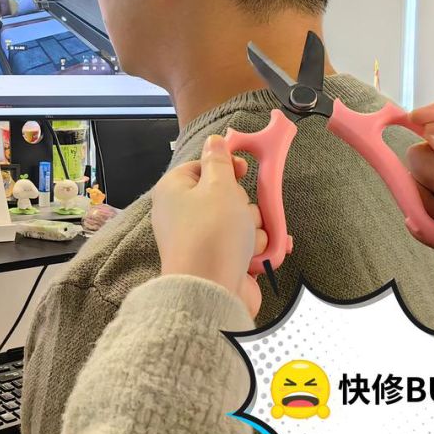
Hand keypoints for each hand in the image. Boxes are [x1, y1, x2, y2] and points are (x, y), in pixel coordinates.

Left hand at [151, 134, 266, 317]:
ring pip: (241, 222)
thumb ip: (219, 161)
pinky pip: (245, 246)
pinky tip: (258, 256)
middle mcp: (183, 215)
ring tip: (245, 243)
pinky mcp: (219, 261)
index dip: (224, 166)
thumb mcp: (219, 186)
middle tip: (239, 214)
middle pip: (225, 195)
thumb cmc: (211, 234)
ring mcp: (202, 240)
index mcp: (174, 191)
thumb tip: (214, 141)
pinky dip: (256, 250)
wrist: (211, 292)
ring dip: (252, 230)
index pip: (200, 167)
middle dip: (243, 204)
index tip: (242, 168)